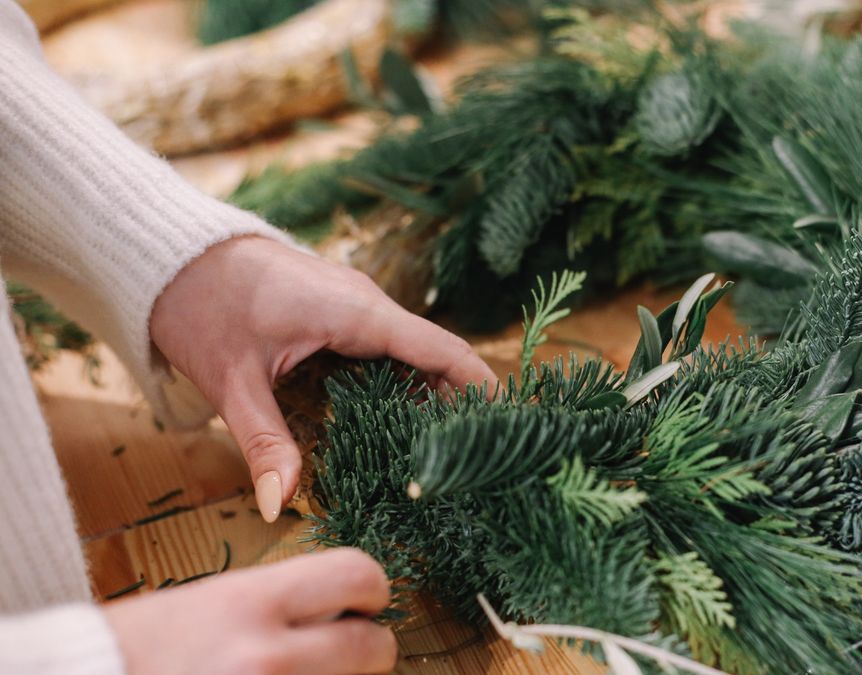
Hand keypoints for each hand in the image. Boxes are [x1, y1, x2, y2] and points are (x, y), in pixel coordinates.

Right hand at [103, 548, 396, 674]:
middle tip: (354, 651)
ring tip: (307, 672)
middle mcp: (265, 657)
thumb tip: (343, 609)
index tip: (365, 603)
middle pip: (372, 648)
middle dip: (370, 649)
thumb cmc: (139, 650)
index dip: (370, 590)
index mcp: (249, 602)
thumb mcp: (211, 604)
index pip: (356, 575)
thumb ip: (279, 603)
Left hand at [150, 236, 496, 521]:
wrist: (172, 252)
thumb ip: (265, 443)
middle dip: (456, 403)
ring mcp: (354, 303)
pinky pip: (384, 347)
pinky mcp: (339, 309)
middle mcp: (367, 304)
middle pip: (433, 354)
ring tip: (439, 450)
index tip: (506, 423)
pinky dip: (397, 382)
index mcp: (356, 312)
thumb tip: (278, 505)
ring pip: (409, 352)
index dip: (478, 386)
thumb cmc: (201, 306)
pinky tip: (392, 422)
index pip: (440, 349)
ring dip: (426, 394)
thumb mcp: (233, 382)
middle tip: (471, 457)